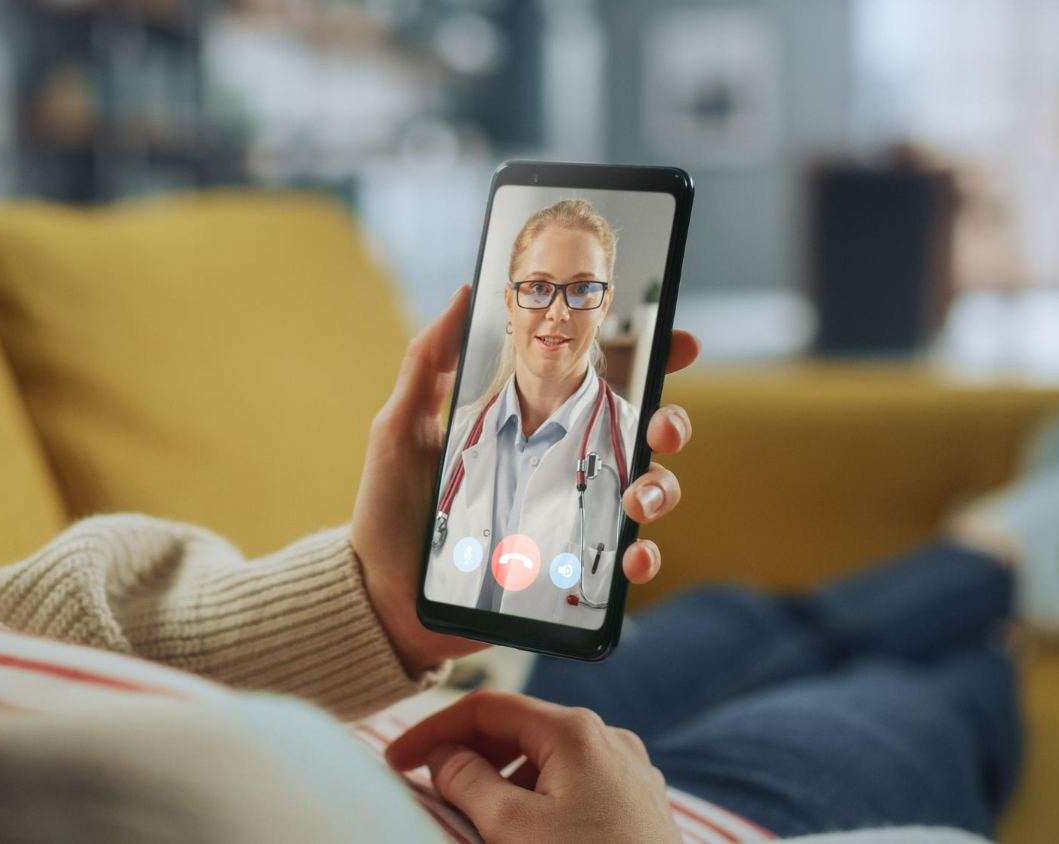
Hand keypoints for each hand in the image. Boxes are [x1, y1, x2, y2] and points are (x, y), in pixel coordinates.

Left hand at [351, 285, 699, 669]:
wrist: (380, 595)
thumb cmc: (389, 509)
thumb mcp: (401, 427)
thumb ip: (428, 362)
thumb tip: (463, 295)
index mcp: (530, 425)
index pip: (598, 385)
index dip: (648, 360)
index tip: (678, 344)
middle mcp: (560, 468)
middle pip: (640, 436)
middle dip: (669, 425)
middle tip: (660, 430)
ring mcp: (569, 518)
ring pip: (646, 494)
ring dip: (661, 490)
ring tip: (637, 502)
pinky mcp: (569, 569)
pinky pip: (623, 562)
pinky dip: (642, 559)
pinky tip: (632, 559)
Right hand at [386, 690, 682, 843]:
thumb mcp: (511, 827)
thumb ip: (466, 781)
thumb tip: (444, 757)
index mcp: (575, 732)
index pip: (487, 708)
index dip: (434, 729)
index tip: (398, 759)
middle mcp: (607, 741)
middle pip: (519, 730)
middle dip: (468, 754)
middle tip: (427, 785)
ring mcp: (627, 775)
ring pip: (546, 762)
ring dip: (502, 781)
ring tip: (472, 815)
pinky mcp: (636, 808)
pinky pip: (574, 788)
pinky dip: (536, 799)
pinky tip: (519, 832)